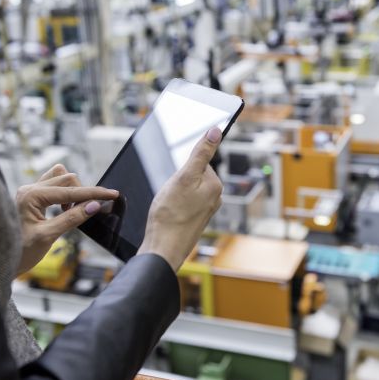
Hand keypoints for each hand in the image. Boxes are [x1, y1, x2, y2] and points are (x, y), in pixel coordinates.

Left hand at [16, 164, 118, 274]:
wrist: (0, 261)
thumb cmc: (20, 252)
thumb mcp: (48, 236)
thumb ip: (72, 218)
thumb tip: (94, 205)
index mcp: (31, 196)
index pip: (70, 191)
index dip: (94, 193)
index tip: (113, 194)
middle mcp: (29, 189)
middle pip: (67, 179)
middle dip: (83, 193)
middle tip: (91, 211)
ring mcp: (30, 191)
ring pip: (61, 178)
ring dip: (74, 191)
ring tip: (73, 211)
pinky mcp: (33, 197)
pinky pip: (54, 184)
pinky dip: (66, 193)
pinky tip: (66, 209)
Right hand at [138, 128, 223, 270]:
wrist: (163, 249)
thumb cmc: (170, 215)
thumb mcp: (184, 177)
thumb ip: (201, 153)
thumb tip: (216, 131)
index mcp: (215, 185)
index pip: (198, 162)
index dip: (181, 169)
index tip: (175, 182)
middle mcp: (215, 198)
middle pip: (192, 175)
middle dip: (178, 181)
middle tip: (170, 195)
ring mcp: (206, 210)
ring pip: (186, 190)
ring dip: (174, 193)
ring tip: (168, 206)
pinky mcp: (196, 220)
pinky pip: (183, 203)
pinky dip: (174, 205)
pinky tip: (169, 214)